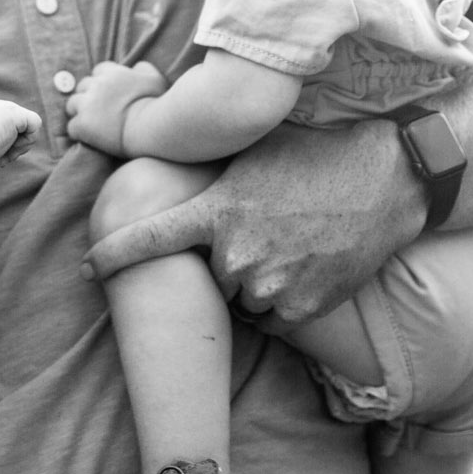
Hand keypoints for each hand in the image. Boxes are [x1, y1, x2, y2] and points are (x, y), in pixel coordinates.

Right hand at [0, 98, 40, 165]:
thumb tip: (1, 154)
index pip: (9, 128)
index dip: (7, 146)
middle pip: (21, 127)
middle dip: (15, 147)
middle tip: (2, 160)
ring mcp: (7, 108)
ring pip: (30, 127)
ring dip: (21, 147)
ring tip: (4, 155)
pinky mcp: (15, 114)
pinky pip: (35, 125)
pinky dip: (27, 141)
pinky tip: (12, 147)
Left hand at [65, 60, 166, 155]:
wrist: (151, 128)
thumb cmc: (157, 104)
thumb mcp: (156, 79)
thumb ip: (143, 69)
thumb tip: (136, 67)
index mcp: (112, 73)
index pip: (98, 71)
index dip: (102, 83)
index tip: (109, 95)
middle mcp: (97, 85)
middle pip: (82, 86)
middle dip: (88, 97)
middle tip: (98, 111)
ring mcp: (87, 104)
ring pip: (72, 105)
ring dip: (79, 113)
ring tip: (90, 124)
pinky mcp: (82, 124)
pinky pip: (72, 127)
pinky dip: (79, 133)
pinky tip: (89, 138)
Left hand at [80, 120, 425, 330]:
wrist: (383, 178)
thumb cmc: (314, 156)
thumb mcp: (251, 154)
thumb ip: (209, 176)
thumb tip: (166, 172)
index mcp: (217, 210)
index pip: (149, 239)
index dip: (113, 255)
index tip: (89, 268)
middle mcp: (236, 253)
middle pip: (211, 276)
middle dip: (227, 260)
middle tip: (264, 230)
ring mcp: (270, 285)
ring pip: (242, 300)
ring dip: (256, 283)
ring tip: (291, 244)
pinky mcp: (302, 309)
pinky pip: (273, 319)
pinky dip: (283, 301)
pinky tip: (307, 266)